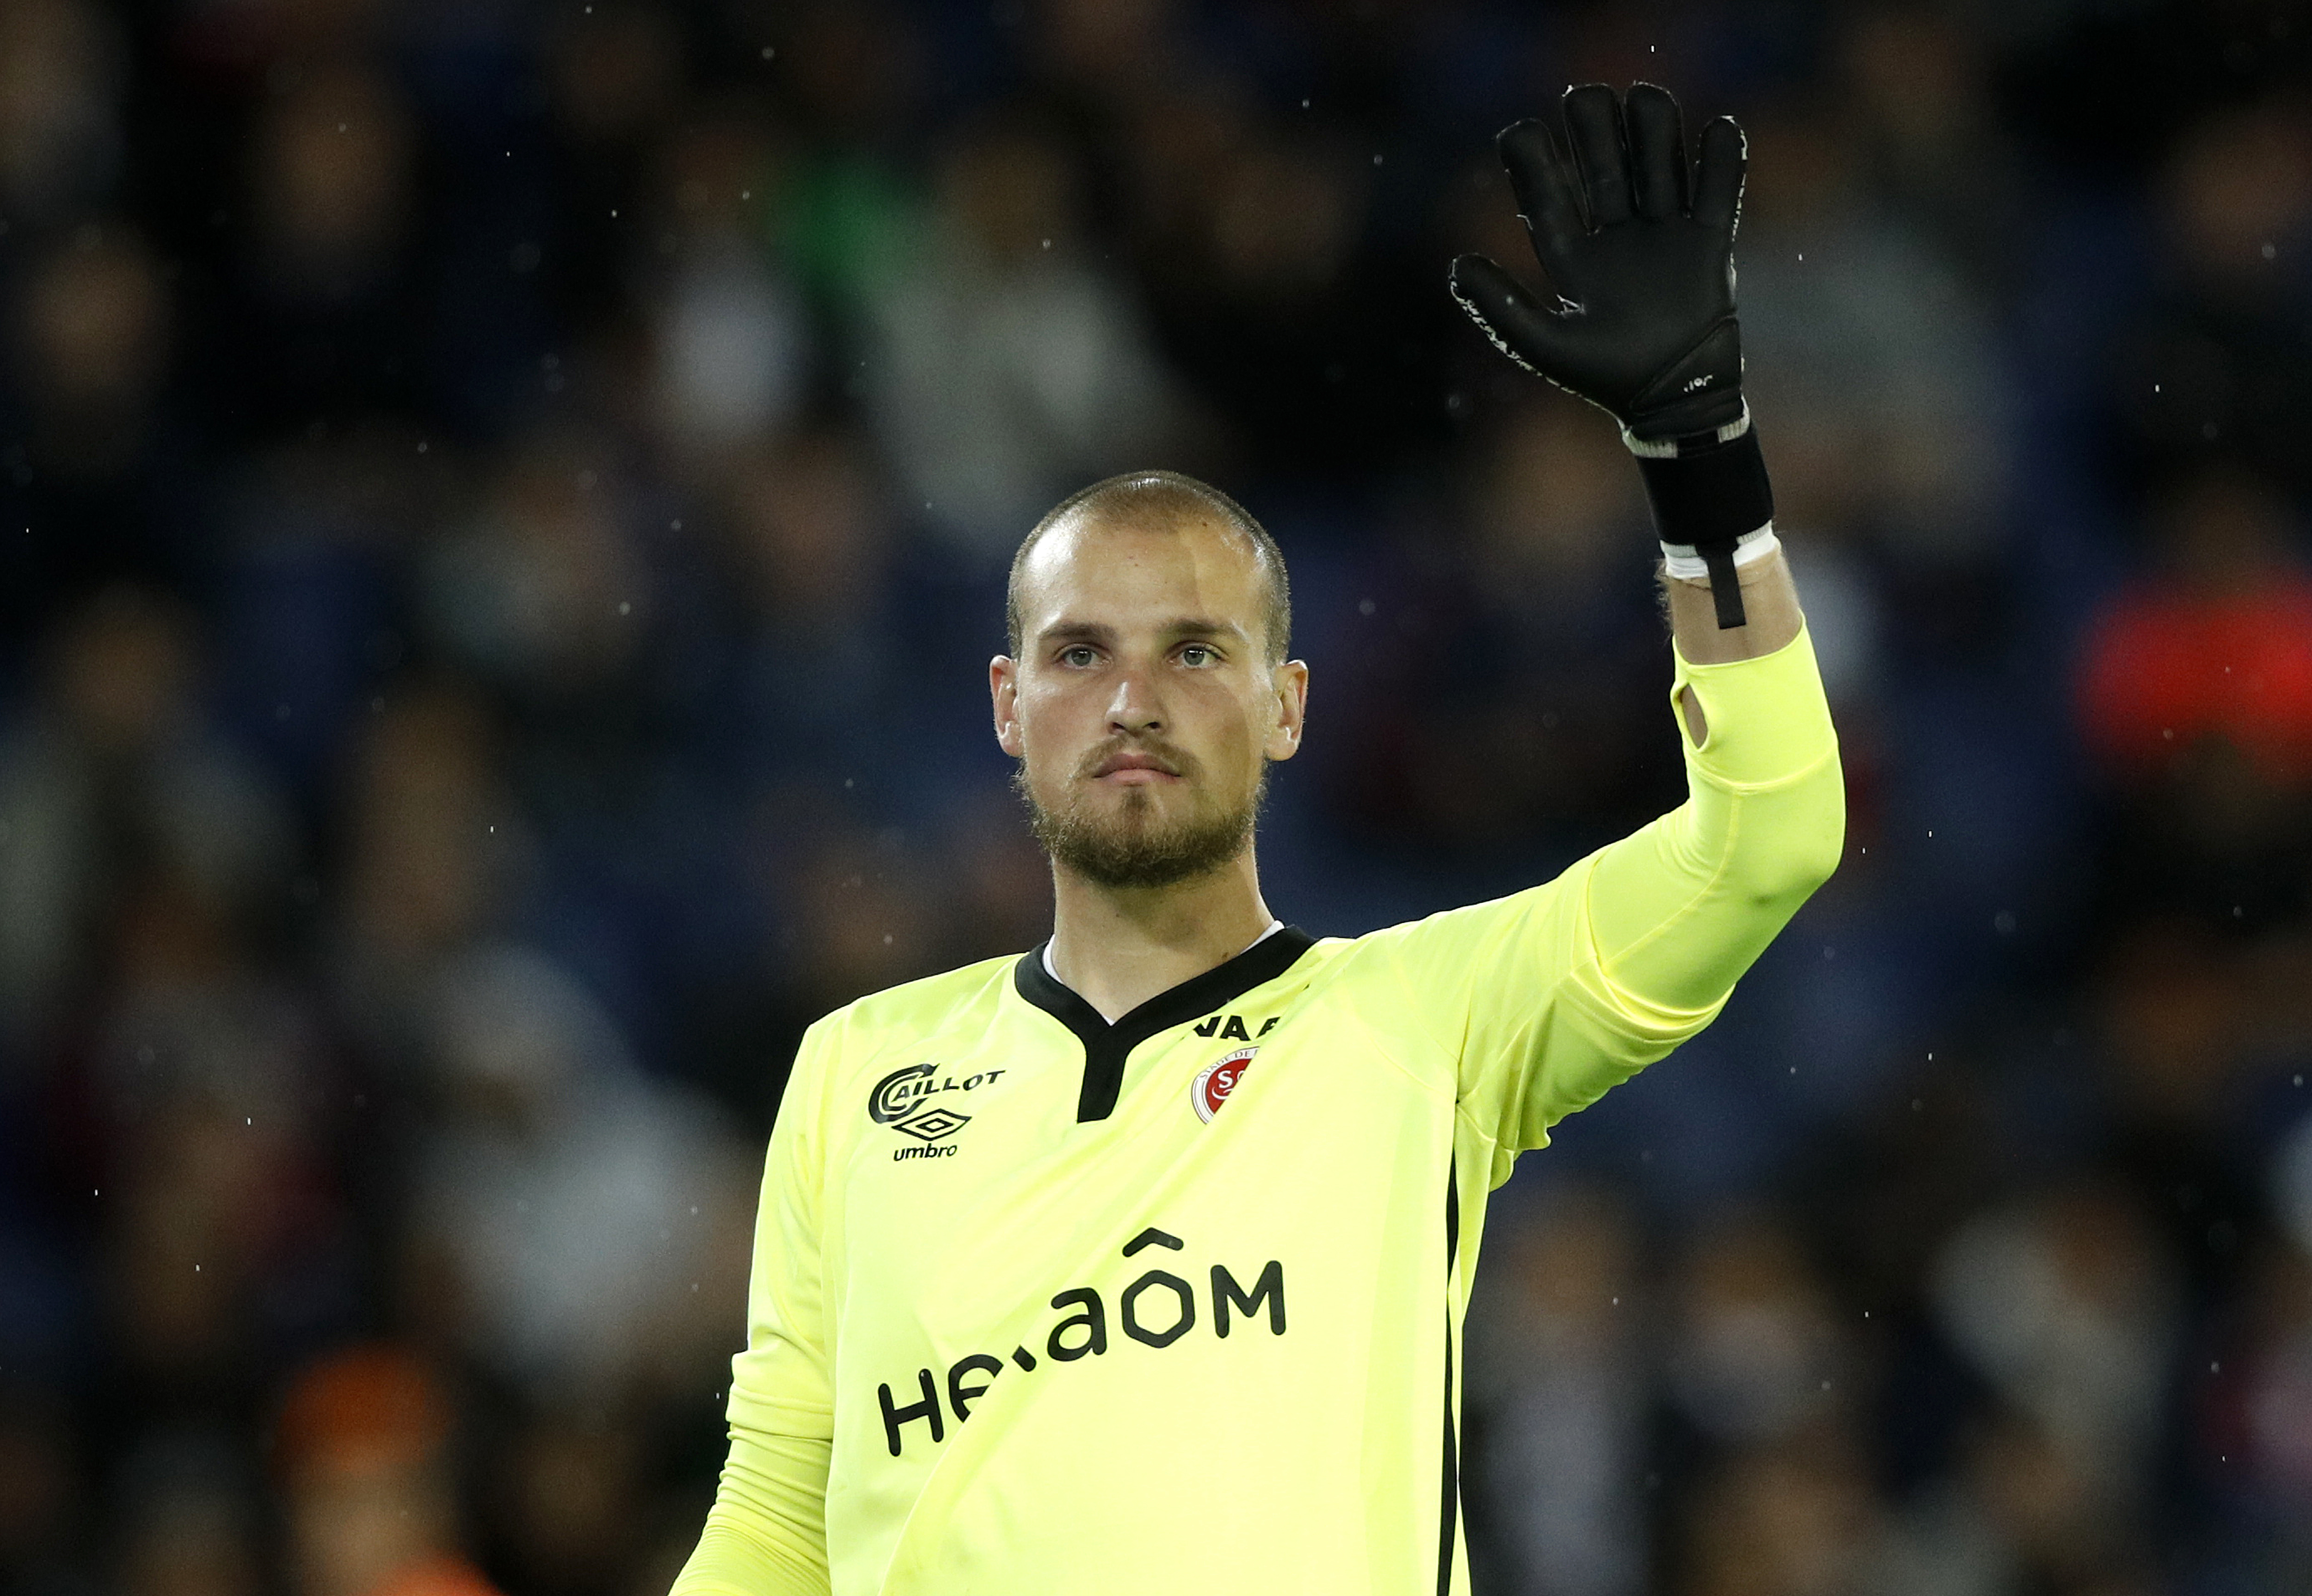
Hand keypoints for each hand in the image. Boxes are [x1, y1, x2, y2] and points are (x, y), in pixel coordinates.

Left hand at [1450, 83, 1747, 443]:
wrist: (1673, 402)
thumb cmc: (1604, 379)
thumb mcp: (1542, 344)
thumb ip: (1499, 307)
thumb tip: (1456, 265)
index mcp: (1572, 256)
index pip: (1547, 196)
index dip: (1532, 161)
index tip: (1519, 131)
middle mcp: (1616, 237)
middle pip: (1604, 167)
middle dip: (1595, 131)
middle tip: (1585, 98)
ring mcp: (1663, 236)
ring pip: (1658, 167)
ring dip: (1654, 131)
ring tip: (1646, 97)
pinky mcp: (1708, 244)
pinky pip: (1718, 193)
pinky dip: (1721, 161)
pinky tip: (1716, 130)